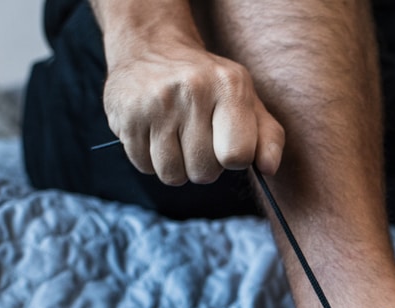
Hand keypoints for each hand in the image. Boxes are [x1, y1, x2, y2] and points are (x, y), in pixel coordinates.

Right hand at [103, 42, 283, 185]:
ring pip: (172, 174)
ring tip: (175, 137)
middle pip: (204, 171)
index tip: (226, 145)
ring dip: (176, 166)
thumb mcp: (247, 99)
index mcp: (229, 86)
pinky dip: (150, 159)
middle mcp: (191, 90)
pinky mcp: (126, 114)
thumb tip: (268, 168)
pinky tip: (153, 133)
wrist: (152, 48)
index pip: (237, 155)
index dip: (233, 160)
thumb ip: (268, 136)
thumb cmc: (209, 84)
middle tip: (197, 139)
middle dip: (203, 165)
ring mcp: (155, 102)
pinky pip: (143, 165)